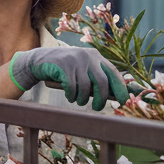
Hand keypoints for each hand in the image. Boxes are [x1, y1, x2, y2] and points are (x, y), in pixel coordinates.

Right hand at [10, 46, 126, 110]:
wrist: (39, 60)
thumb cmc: (64, 69)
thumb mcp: (81, 69)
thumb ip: (95, 77)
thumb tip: (112, 95)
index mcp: (95, 56)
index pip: (113, 72)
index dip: (119, 87)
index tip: (123, 101)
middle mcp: (87, 56)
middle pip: (101, 81)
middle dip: (101, 98)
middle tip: (97, 108)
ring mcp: (74, 59)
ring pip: (85, 86)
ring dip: (82, 99)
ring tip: (78, 101)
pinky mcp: (63, 65)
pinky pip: (71, 87)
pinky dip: (71, 95)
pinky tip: (70, 97)